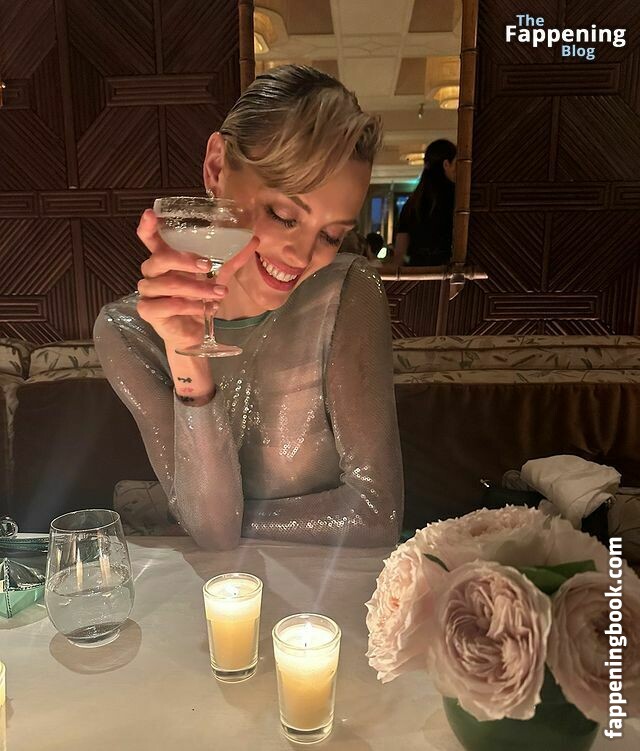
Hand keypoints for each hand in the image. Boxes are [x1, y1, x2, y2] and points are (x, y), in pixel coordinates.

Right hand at [135, 209, 258, 348]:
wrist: (193, 333)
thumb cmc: (199, 300)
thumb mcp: (217, 278)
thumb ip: (231, 260)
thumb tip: (253, 240)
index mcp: (164, 260)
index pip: (149, 239)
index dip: (147, 226)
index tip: (151, 214)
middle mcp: (152, 273)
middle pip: (159, 259)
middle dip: (185, 261)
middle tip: (207, 266)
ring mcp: (147, 292)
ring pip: (168, 284)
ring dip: (197, 288)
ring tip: (218, 294)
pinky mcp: (148, 311)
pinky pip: (169, 305)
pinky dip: (190, 306)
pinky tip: (205, 308)